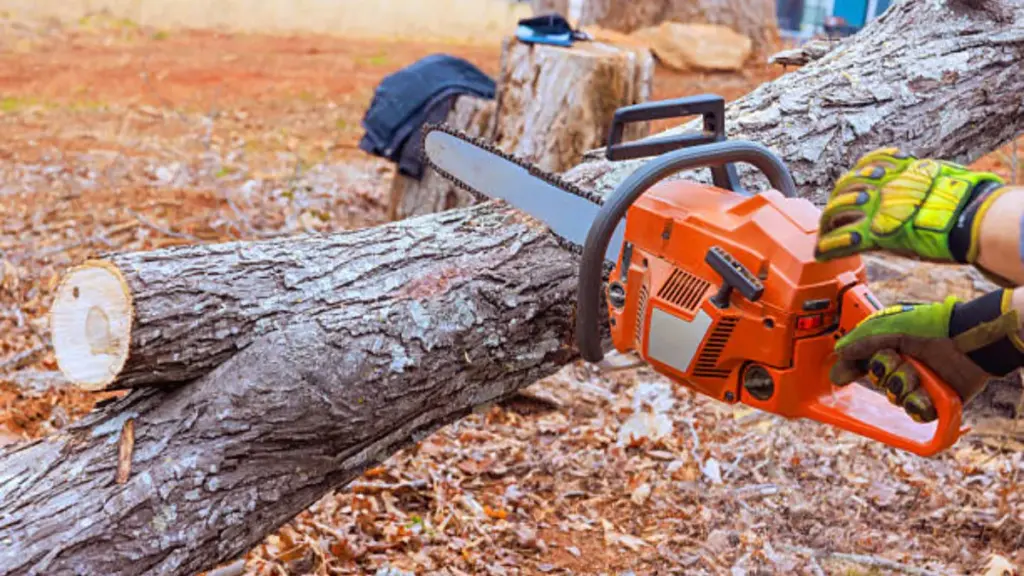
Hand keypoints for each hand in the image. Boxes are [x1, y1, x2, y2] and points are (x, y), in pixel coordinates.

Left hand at [815, 148, 1003, 262]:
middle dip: (834, 201)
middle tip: (830, 215)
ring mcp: (874, 210)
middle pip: (843, 187)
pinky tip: (821, 252)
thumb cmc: (963, 197)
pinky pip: (844, 241)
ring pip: (835, 210)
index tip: (849, 186)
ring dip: (827, 222)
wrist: (971, 216)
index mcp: (895, 170)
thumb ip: (919, 177)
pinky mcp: (876, 234)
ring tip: (824, 234)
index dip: (854, 177)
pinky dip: (830, 247)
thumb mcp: (938, 176)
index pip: (864, 167)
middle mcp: (879, 186)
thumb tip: (918, 175)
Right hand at [829, 296, 1014, 421]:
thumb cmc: (931, 327)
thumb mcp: (890, 328)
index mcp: (892, 349)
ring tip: (918, 374)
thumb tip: (838, 353)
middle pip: (878, 383)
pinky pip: (916, 413)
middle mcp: (904, 367)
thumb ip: (862, 342)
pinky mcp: (936, 402)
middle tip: (896, 361)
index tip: (841, 378)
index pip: (863, 364)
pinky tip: (926, 394)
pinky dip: (919, 404)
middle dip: (885, 373)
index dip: (851, 370)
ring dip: (904, 386)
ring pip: (895, 398)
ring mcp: (920, 385)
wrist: (968, 341)